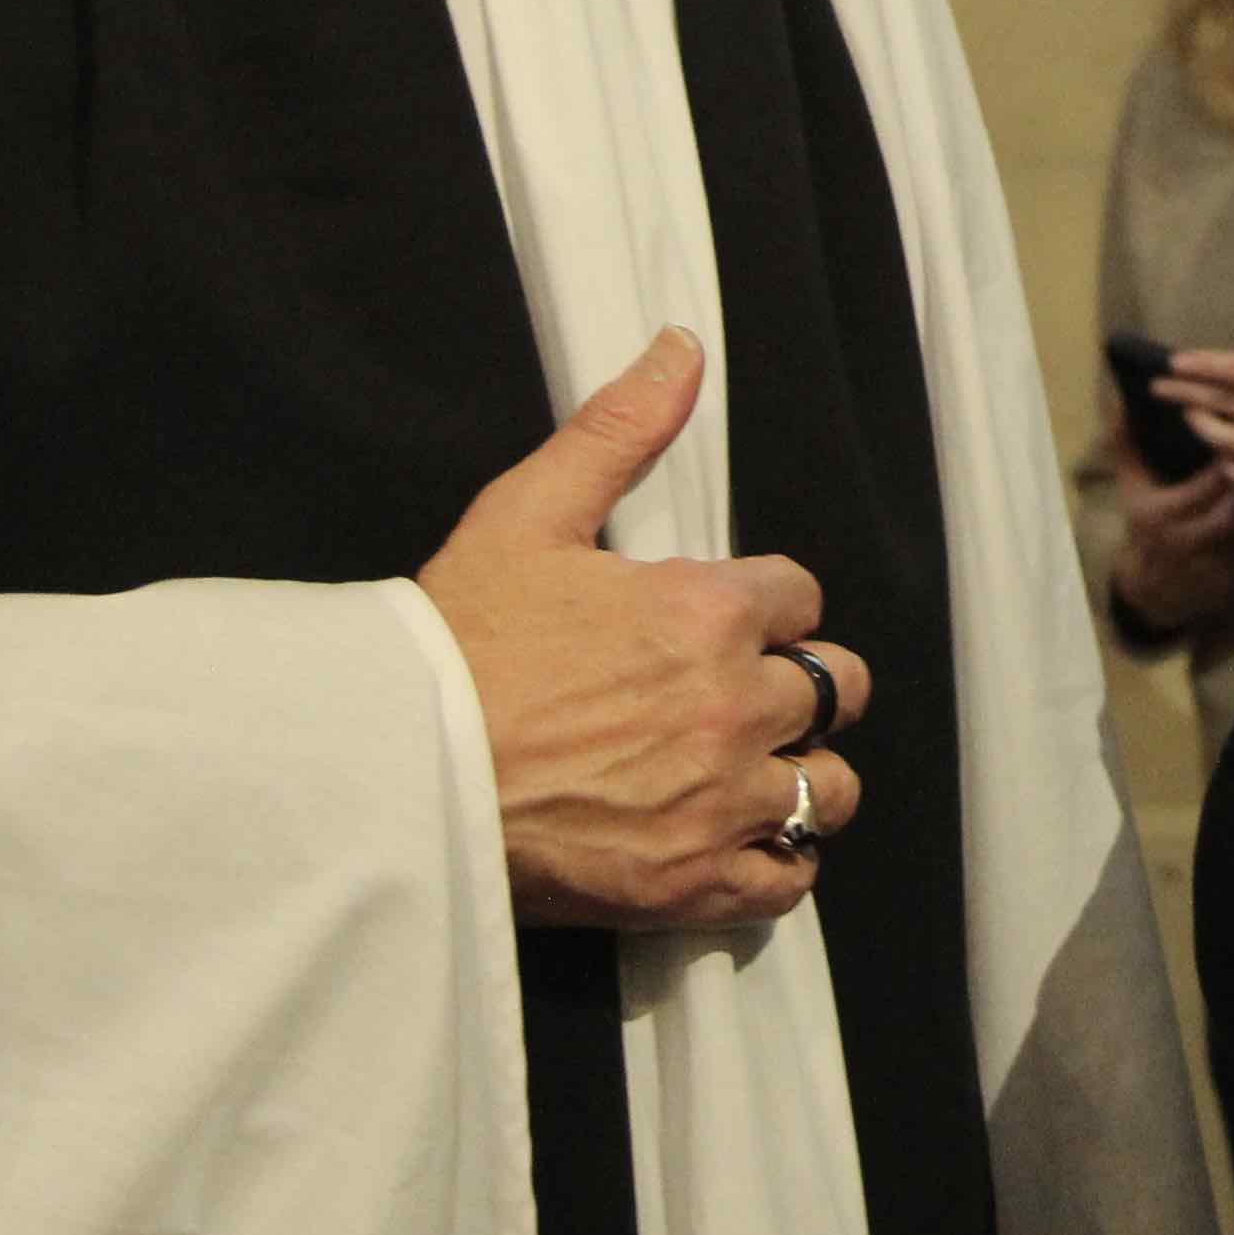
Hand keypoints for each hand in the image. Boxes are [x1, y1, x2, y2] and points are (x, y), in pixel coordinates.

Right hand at [412, 328, 871, 931]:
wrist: (398, 780)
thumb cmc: (453, 652)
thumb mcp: (527, 514)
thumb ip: (616, 430)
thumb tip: (679, 351)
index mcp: (704, 613)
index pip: (800, 597)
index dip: (767, 607)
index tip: (728, 622)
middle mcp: (731, 706)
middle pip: (835, 689)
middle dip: (799, 683)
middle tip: (742, 692)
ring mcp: (719, 802)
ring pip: (827, 788)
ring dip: (800, 774)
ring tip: (749, 769)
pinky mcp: (694, 883)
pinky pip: (788, 877)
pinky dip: (775, 860)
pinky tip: (736, 839)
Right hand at [1105, 401, 1233, 633]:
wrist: (1154, 590)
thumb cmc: (1144, 524)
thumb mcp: (1131, 485)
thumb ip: (1126, 440)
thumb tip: (1116, 395)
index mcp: (1159, 517)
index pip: (1203, 487)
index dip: (1227, 462)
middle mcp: (1186, 543)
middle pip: (1232, 508)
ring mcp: (1213, 564)